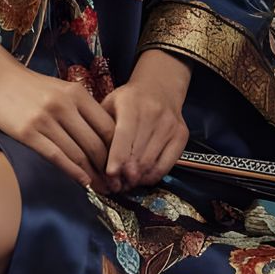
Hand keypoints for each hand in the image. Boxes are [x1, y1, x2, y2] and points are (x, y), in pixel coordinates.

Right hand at [0, 58, 115, 189]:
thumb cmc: (31, 87)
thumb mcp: (62, 90)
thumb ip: (82, 109)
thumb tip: (105, 138)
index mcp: (77, 94)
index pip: (107, 127)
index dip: (119, 150)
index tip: (123, 166)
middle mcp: (64, 105)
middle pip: (95, 143)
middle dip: (109, 168)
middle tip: (116, 184)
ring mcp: (45, 119)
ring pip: (78, 153)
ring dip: (93, 175)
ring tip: (102, 188)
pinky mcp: (28, 132)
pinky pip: (56, 156)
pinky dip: (73, 172)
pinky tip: (83, 182)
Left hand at [100, 52, 190, 191]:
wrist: (159, 88)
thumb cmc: (128, 100)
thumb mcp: (109, 104)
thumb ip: (101, 127)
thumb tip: (92, 157)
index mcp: (131, 105)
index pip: (124, 137)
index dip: (117, 159)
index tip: (109, 175)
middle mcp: (154, 114)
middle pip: (138, 154)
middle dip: (125, 174)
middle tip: (113, 185)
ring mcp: (170, 126)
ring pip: (151, 162)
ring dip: (137, 178)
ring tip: (124, 184)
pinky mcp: (181, 136)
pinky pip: (166, 165)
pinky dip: (152, 176)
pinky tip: (140, 178)